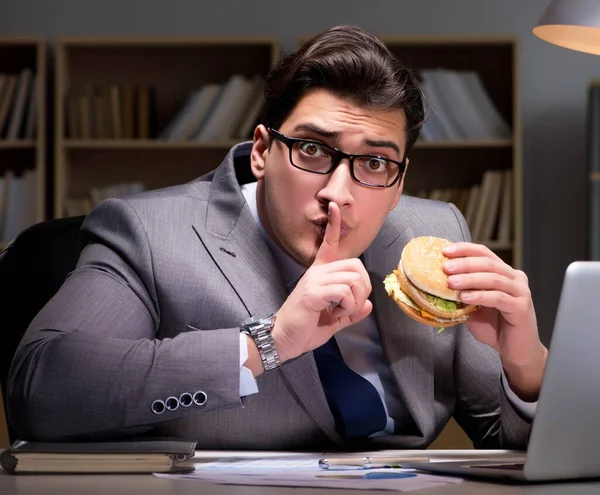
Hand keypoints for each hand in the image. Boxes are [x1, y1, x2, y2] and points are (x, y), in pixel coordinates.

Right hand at [272, 202, 372, 361]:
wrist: (283, 341)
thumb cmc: (304, 329)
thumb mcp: (334, 321)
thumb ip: (351, 312)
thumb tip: (368, 305)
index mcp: (319, 274)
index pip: (328, 243)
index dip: (333, 225)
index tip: (334, 206)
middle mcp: (316, 272)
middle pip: (355, 265)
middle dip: (363, 288)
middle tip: (353, 305)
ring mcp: (313, 281)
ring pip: (353, 279)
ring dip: (355, 300)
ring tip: (341, 311)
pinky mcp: (312, 292)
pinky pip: (344, 292)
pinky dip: (347, 306)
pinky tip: (335, 313)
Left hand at [442, 242, 546, 400]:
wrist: (514, 350)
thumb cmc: (494, 326)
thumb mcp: (472, 306)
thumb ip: (462, 293)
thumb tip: (437, 283)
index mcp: (504, 272)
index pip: (484, 253)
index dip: (465, 249)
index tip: (445, 251)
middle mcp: (515, 278)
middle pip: (488, 263)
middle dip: (465, 263)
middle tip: (446, 268)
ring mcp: (521, 292)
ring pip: (493, 278)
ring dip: (470, 279)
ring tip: (451, 282)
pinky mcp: (521, 307)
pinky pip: (498, 297)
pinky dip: (480, 296)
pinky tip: (465, 298)